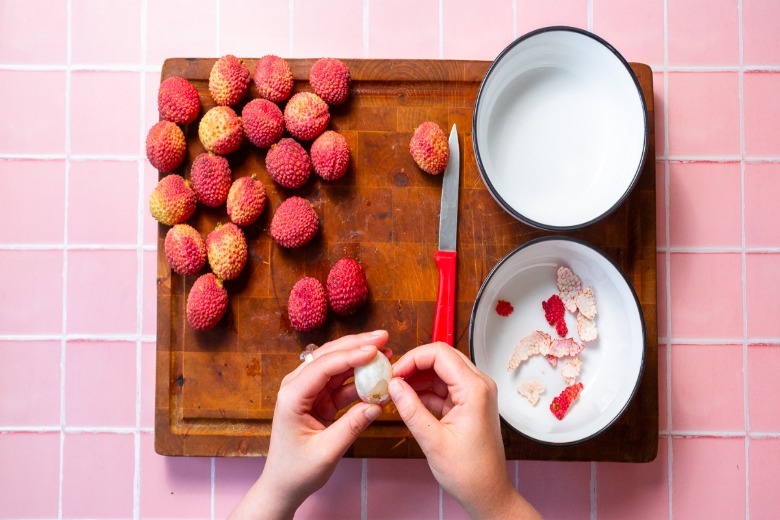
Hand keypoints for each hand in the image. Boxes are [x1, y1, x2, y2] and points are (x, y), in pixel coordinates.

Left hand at [229, 330, 389, 519]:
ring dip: (360, 359)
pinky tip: (377, 377)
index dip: (350, 355)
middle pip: (329, 356)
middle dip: (357, 345)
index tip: (375, 349)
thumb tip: (378, 405)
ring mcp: (308, 391)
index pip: (324, 366)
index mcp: (292, 396)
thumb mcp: (326, 451)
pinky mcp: (318, 398)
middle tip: (384, 337)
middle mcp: (297, 387)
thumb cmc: (297, 470)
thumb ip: (352, 426)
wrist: (283, 484)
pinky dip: (359, 379)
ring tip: (387, 354)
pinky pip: (341, 382)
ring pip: (336, 365)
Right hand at [389, 343, 540, 518]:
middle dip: (414, 365)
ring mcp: (475, 393)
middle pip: (442, 357)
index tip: (394, 372)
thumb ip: (411, 409)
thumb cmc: (470, 473)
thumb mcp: (433, 441)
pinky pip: (444, 387)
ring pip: (442, 371)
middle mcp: (479, 385)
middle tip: (392, 379)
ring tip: (396, 391)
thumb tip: (393, 385)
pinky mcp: (469, 403)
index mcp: (475, 390)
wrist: (488, 493)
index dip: (413, 358)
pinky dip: (425, 391)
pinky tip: (408, 400)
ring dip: (418, 378)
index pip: (440, 354)